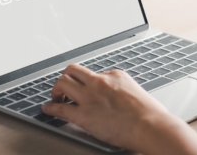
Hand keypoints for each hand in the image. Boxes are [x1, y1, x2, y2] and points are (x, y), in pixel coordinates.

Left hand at [42, 64, 196, 154]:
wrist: (149, 125)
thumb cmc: (149, 113)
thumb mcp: (136, 92)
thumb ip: (123, 91)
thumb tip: (120, 100)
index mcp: (115, 75)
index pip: (95, 73)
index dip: (89, 82)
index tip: (87, 89)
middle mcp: (100, 82)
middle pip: (73, 70)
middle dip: (66, 77)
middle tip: (65, 88)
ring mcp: (90, 97)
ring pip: (62, 83)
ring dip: (56, 89)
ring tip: (56, 97)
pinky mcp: (83, 115)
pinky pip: (60, 108)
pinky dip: (50, 107)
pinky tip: (48, 108)